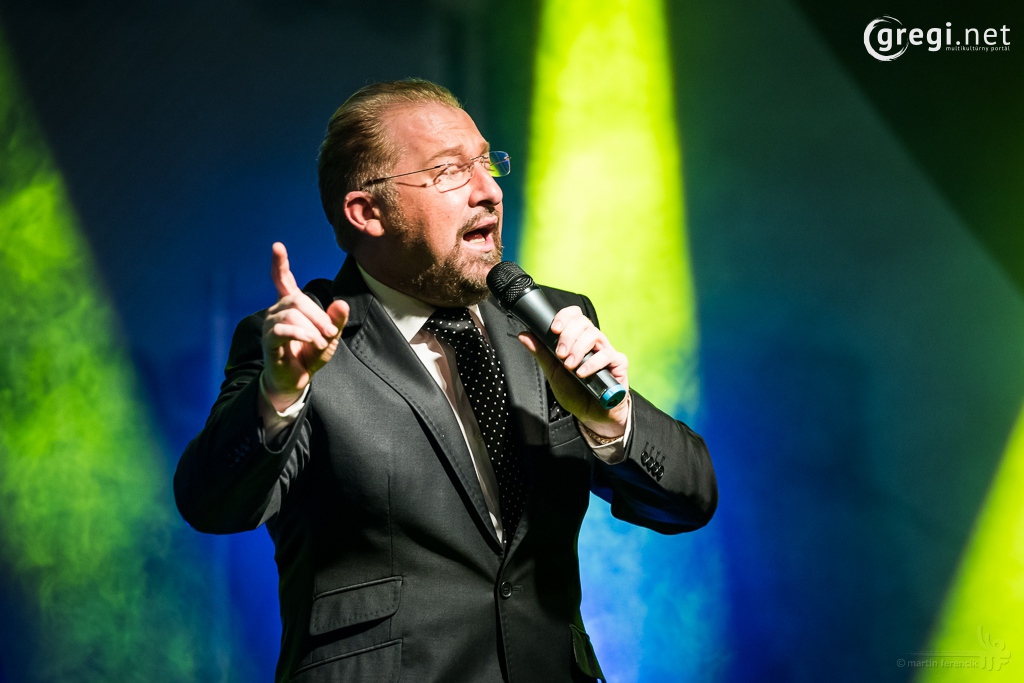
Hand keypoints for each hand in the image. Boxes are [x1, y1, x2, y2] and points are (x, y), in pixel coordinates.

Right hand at [262, 242, 349, 410]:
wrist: (295, 381)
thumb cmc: (310, 356)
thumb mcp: (330, 337)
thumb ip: (336, 321)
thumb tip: (342, 303)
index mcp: (290, 306)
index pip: (282, 280)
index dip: (279, 264)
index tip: (277, 246)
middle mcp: (277, 311)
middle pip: (297, 299)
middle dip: (319, 315)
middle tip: (330, 333)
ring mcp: (270, 325)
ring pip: (291, 313)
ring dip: (312, 328)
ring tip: (321, 342)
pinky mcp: (269, 341)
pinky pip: (283, 329)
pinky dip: (302, 334)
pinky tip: (312, 343)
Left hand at [517, 305, 629, 437]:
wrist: (592, 414)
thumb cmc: (575, 392)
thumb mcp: (553, 372)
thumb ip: (541, 353)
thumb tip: (524, 335)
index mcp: (577, 339)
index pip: (574, 316)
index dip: (565, 317)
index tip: (555, 329)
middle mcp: (593, 342)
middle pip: (584, 322)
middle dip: (568, 336)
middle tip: (560, 355)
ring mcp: (606, 350)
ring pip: (595, 335)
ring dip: (579, 349)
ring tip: (570, 366)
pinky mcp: (618, 363)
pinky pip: (608, 355)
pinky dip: (593, 363)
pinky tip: (583, 373)